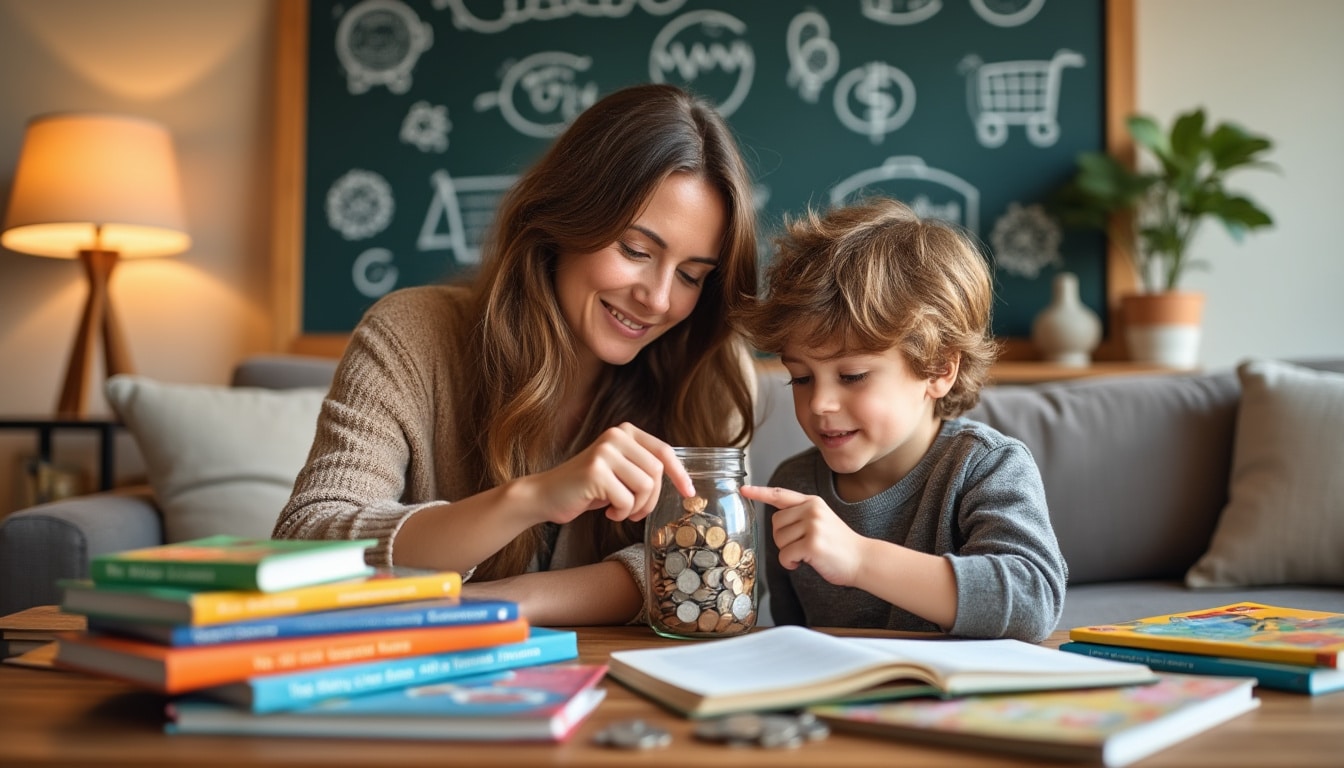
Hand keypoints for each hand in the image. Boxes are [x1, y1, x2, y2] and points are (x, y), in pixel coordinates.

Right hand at [532, 423, 694, 524]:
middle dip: (651, 499)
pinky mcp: (596, 472)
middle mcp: (615, 437)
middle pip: (656, 472)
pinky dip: (621, 513)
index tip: (689, 493)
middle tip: (635, 512)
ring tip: (619, 510)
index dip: (680, 474)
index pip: (664, 451)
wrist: (546, 495)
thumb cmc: (587, 488)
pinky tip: (606, 511)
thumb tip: (682, 479)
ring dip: (636, 507)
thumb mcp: (619, 471)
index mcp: (624, 432)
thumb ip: (642, 467)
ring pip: (645, 486)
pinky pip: (627, 500)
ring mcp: (605, 452)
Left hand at [741, 485, 864, 586]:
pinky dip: (791, 564)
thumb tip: (777, 523)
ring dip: (788, 553)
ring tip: (807, 553)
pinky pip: (785, 556)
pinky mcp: (812, 543)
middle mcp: (812, 510)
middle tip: (800, 546)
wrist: (862, 559)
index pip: (780, 494)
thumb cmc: (839, 545)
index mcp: (812, 502)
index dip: (759, 492)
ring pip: (778, 541)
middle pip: (774, 524)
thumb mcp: (822, 520)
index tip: (743, 490)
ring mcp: (813, 525)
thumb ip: (801, 516)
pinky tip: (805, 562)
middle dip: (782, 539)